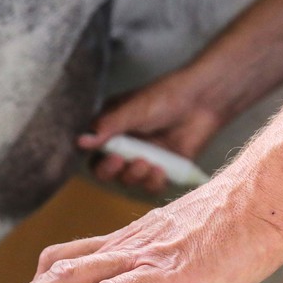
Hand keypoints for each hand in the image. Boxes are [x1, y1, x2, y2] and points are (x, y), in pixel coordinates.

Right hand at [78, 69, 225, 193]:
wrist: (202, 101)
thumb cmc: (166, 97)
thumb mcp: (133, 109)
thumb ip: (108, 126)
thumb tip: (80, 141)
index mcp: (112, 129)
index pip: (95, 153)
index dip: (99, 161)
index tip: (113, 157)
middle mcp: (125, 146)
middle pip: (109, 172)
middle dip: (116, 172)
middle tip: (127, 162)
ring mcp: (144, 158)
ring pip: (130, 181)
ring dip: (136, 177)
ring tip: (149, 163)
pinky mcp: (163, 169)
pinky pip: (151, 185)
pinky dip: (154, 182)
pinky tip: (162, 170)